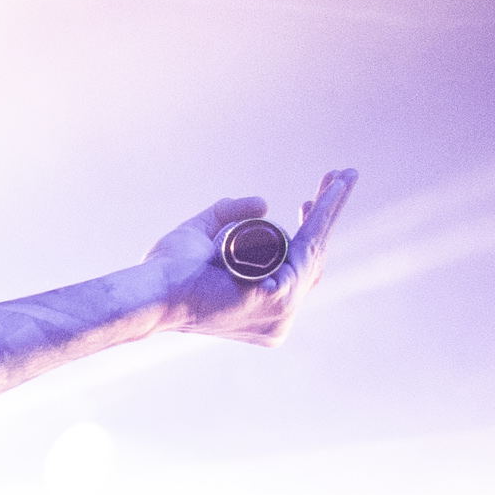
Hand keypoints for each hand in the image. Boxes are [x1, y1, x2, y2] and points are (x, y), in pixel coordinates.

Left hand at [148, 168, 357, 346]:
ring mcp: (280, 313)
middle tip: (342, 175)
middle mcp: (278, 319)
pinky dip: (322, 218)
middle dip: (328, 213)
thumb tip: (265, 204)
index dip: (308, 234)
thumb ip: (226, 215)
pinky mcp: (276, 299)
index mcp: (262, 311)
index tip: (305, 202)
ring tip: (341, 176)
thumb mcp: (201, 235)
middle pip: (314, 258)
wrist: (152, 288)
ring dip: (331, 210)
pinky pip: (307, 250)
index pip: (297, 270)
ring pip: (315, 250)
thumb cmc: (168, 271)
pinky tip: (331, 193)